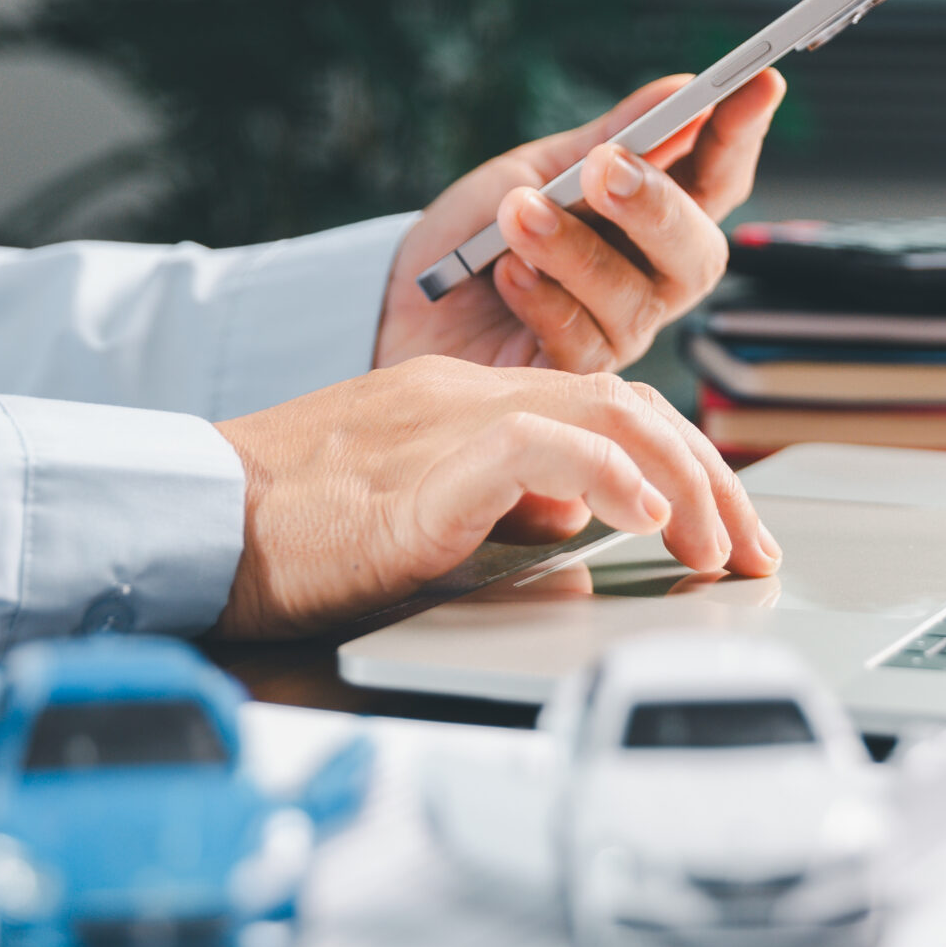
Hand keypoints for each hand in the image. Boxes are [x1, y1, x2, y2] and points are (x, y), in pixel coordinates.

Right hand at [211, 357, 778, 638]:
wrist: (191, 523)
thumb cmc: (283, 532)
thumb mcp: (416, 511)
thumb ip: (498, 501)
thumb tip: (573, 522)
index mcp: (466, 405)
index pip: (609, 405)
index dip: (686, 461)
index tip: (730, 526)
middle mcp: (468, 399)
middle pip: (631, 403)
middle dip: (713, 475)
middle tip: (754, 547)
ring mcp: (447, 426)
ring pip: (609, 412)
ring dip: (686, 483)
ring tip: (720, 547)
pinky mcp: (425, 472)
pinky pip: (542, 449)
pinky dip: (613, 479)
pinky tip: (651, 524)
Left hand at [374, 70, 785, 372]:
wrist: (402, 304)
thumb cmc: (477, 237)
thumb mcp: (535, 170)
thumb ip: (609, 138)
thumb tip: (683, 88)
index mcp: (652, 220)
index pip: (718, 178)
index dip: (743, 136)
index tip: (759, 84)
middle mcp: (650, 282)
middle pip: (698, 254)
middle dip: (658, 208)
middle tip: (608, 168)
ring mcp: (618, 335)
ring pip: (632, 300)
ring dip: (574, 249)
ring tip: (517, 212)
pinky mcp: (574, 383)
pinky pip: (579, 343)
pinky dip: (540, 298)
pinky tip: (504, 273)